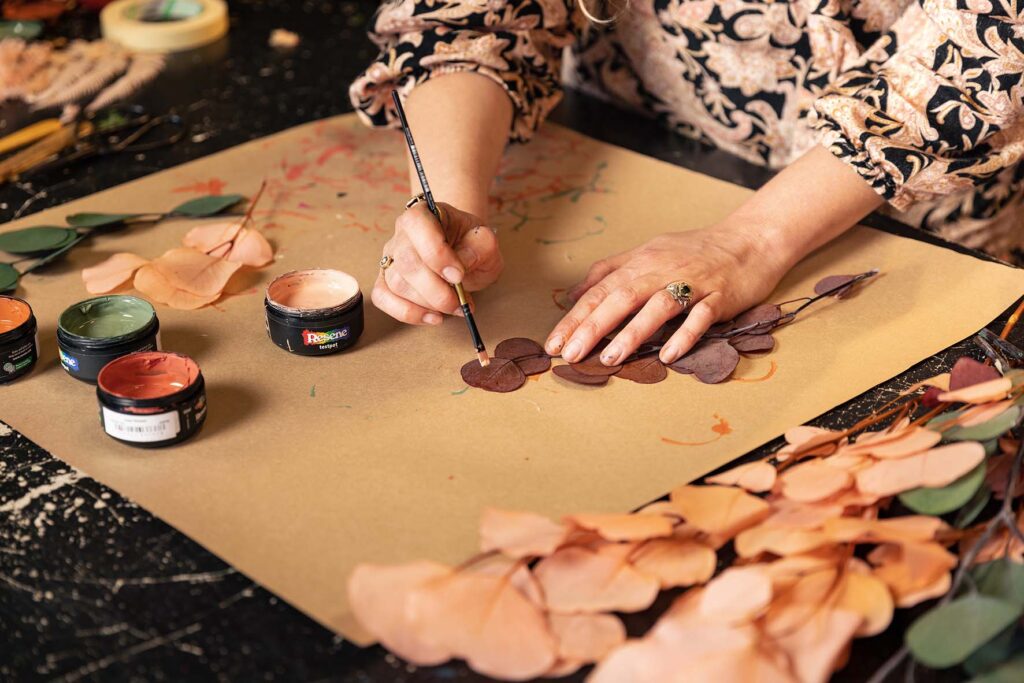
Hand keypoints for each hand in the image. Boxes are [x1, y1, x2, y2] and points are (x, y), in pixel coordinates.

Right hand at [372, 201, 503, 324]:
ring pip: (397, 283)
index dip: (437, 254)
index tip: (459, 276)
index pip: (418, 225)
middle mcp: (401, 233)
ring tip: (455, 307)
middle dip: (436, 289)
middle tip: (460, 302)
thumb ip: (480, 247)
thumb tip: (459, 268)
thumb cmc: (472, 244)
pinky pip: (383, 298)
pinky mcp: (385, 279)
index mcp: (424, 213)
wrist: (464, 252)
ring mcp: (390, 257)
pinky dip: (407, 313)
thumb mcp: (486, 241)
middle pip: (407, 261)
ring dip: (428, 303)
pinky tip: (432, 317)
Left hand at [545, 224, 786, 365]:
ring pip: (657, 306)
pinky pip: (701, 316)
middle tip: (570, 354)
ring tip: (611, 358)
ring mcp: (692, 283)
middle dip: (592, 327)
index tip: (553, 343)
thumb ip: (609, 271)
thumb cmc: (695, 251)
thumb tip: (573, 294)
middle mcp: (661, 270)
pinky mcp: (720, 295)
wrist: (750, 240)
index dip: (575, 317)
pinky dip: (685, 335)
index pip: (600, 291)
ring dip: (632, 333)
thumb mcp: (647, 253)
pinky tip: (669, 354)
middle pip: (621, 298)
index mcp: (641, 262)